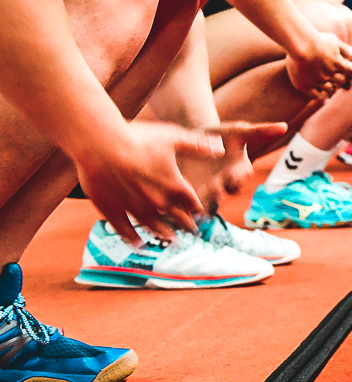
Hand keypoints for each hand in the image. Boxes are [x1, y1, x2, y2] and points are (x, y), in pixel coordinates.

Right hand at [74, 121, 222, 243]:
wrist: (101, 145)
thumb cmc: (139, 138)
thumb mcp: (174, 138)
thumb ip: (198, 146)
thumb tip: (221, 149)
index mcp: (174, 184)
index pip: (192, 202)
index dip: (198, 209)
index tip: (202, 214)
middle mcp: (156, 201)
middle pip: (176, 217)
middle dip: (186, 224)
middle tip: (192, 231)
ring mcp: (134, 208)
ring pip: (153, 225)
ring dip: (164, 233)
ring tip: (172, 239)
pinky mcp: (112, 211)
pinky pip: (125, 230)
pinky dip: (133, 238)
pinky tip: (138, 244)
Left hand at [178, 121, 288, 203]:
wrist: (192, 139)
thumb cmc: (219, 135)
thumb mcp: (237, 131)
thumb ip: (260, 131)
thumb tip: (285, 125)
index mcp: (239, 171)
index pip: (241, 177)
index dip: (237, 177)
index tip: (232, 174)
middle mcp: (226, 185)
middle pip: (223, 194)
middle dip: (218, 193)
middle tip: (212, 189)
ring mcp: (208, 192)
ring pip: (207, 203)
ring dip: (200, 204)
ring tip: (192, 201)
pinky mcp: (190, 197)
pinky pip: (188, 206)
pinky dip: (182, 206)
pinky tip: (174, 201)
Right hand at [288, 31, 351, 98]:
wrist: (299, 44)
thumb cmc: (316, 39)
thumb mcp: (334, 40)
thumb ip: (345, 48)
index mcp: (338, 63)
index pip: (350, 71)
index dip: (350, 72)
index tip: (349, 72)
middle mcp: (329, 74)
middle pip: (341, 81)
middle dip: (342, 80)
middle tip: (340, 80)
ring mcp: (317, 81)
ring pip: (330, 89)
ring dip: (332, 89)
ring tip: (331, 88)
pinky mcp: (305, 86)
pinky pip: (317, 96)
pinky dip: (322, 98)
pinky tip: (325, 99)